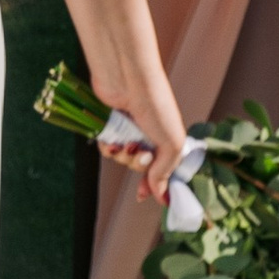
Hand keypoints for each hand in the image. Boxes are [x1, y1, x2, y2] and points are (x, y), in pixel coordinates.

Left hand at [94, 64, 193, 204]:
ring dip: (124, 156)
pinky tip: (112, 140)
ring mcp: (129, 132)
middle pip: (142, 168)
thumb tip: (162, 198)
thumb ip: (166, 172)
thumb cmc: (156, 106)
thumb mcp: (172, 143)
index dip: (156, 185)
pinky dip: (109, 149)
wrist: (128, 81)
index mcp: (168, 138)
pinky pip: (107, 150)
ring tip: (128, 142)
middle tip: (144, 154)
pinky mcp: (110, 127)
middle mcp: (149, 136)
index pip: (164, 169)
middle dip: (140, 166)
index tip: (146, 195)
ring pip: (123, 160)